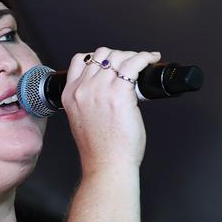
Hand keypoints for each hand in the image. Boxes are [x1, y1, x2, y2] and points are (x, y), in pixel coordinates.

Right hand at [61, 47, 160, 170]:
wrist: (107, 166)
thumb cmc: (100, 151)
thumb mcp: (82, 121)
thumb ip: (88, 103)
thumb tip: (106, 92)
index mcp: (70, 95)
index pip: (80, 60)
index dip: (98, 57)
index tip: (111, 62)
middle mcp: (83, 89)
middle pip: (101, 55)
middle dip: (118, 55)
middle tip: (131, 65)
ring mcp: (100, 89)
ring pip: (118, 56)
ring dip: (133, 55)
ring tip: (143, 61)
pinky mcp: (119, 93)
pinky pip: (133, 63)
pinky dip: (144, 57)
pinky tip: (150, 58)